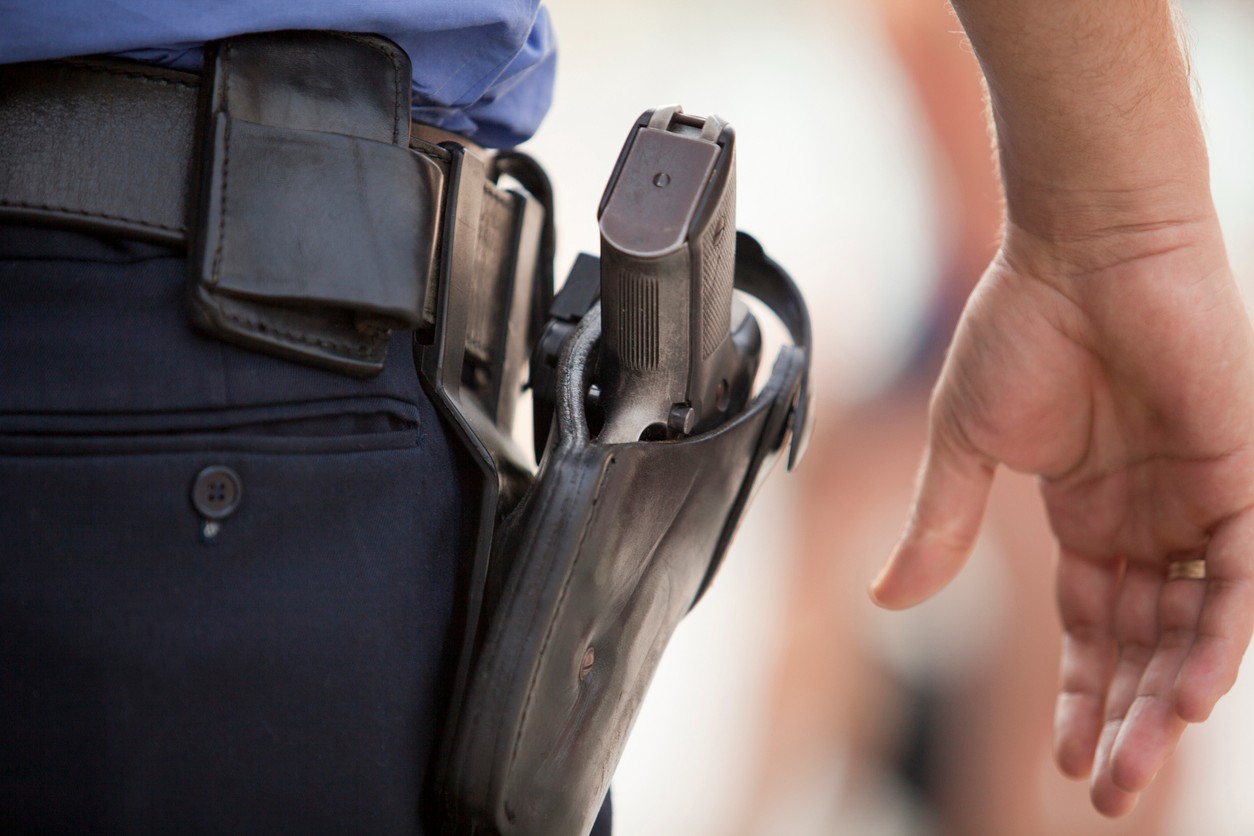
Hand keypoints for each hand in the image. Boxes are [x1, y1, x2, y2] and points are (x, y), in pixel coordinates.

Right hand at [870, 218, 1253, 814]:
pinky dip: (1223, 637)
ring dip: (1172, 701)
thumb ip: (939, 529)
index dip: (1084, 696)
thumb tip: (885, 600)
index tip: (1070, 760)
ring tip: (1136, 770)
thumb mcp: (967, 449)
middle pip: (1150, 645)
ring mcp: (1200, 503)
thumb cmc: (1020, 325)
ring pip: (1200, 627)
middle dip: (1128, 721)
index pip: (1097, 630)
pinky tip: (1191, 696)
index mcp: (1090, 517)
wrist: (1081, 244)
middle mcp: (1153, 521)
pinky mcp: (1243, 475)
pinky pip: (1244, 577)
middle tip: (1108, 793)